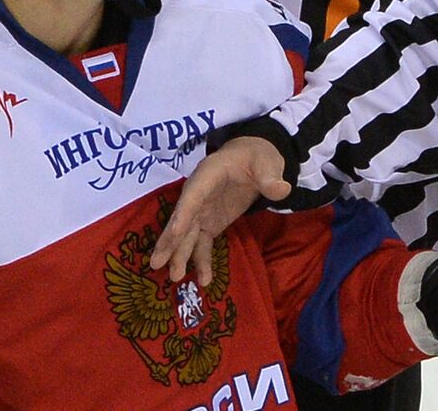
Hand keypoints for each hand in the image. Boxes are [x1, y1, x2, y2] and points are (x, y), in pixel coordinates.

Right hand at [150, 136, 289, 283]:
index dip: (182, 215)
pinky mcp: (209, 223)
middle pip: (182, 220)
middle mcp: (198, 195)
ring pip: (187, 236)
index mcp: (207, 176)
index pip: (192, 197)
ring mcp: (202, 211)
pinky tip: (204, 280)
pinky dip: (201, 261)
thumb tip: (281, 190)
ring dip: (181, 256)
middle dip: (170, 241)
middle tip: (156, 263)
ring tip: (175, 277)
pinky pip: (202, 244)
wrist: (252, 159)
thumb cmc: (255, 157)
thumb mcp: (266, 163)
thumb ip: (270, 177)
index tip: (174, 234)